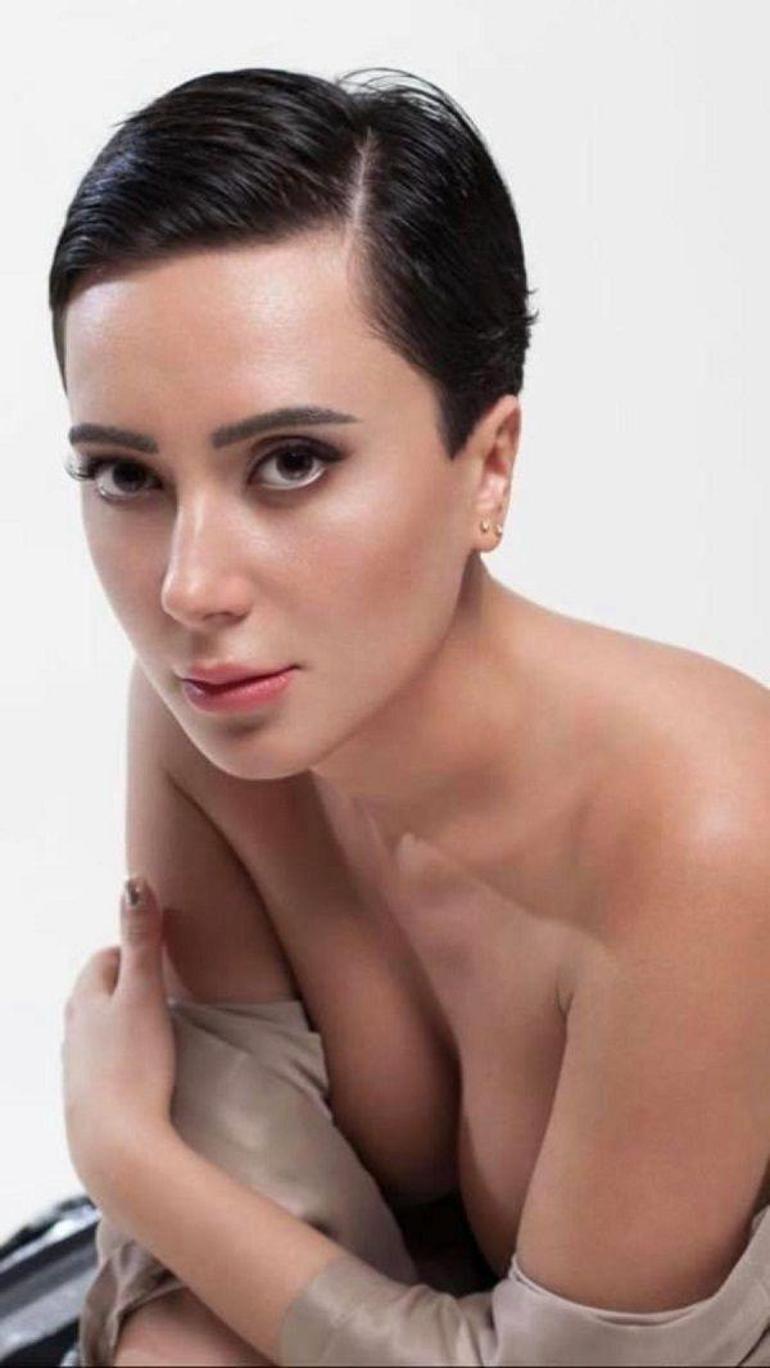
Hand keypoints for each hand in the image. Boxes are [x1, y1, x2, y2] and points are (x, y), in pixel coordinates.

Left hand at [61, 877, 176, 1197]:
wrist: (117, 1145)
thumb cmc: (132, 1066)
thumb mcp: (144, 994)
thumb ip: (142, 940)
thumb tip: (134, 884)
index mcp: (85, 1003)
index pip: (101, 961)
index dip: (128, 951)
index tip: (155, 951)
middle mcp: (74, 1035)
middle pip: (94, 997)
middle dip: (122, 986)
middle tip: (157, 985)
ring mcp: (78, 1072)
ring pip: (96, 1035)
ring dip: (120, 1026)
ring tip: (152, 1028)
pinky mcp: (90, 1103)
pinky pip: (103, 1069)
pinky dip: (120, 1061)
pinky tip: (141, 1074)